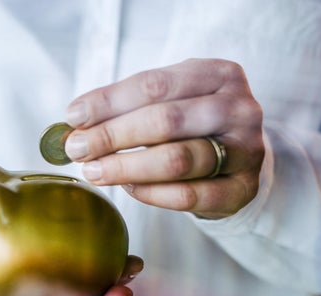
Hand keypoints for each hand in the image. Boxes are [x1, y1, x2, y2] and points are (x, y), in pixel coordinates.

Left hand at [64, 58, 264, 218]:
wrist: (239, 158)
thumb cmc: (192, 125)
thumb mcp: (170, 100)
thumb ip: (129, 106)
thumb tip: (76, 122)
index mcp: (219, 74)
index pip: (155, 84)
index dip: (109, 102)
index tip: (74, 117)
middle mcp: (239, 109)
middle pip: (166, 121)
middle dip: (112, 136)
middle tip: (78, 149)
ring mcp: (246, 151)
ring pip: (177, 160)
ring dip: (126, 167)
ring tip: (94, 171)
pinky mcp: (242, 189)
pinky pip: (187, 195)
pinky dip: (150, 193)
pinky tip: (128, 188)